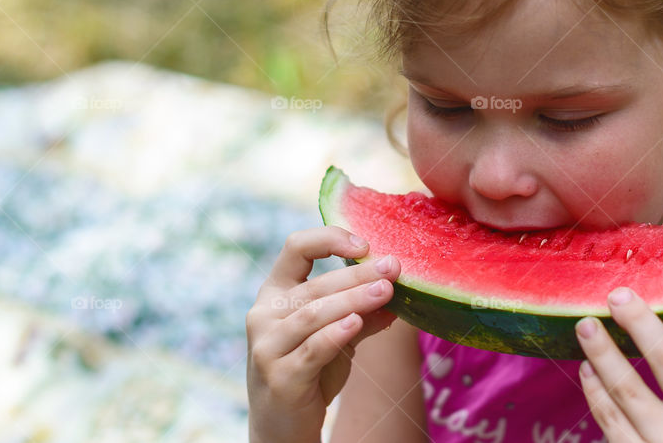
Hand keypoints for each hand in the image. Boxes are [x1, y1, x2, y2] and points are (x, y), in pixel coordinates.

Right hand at [246, 225, 400, 442]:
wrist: (283, 428)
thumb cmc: (310, 374)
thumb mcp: (338, 337)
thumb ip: (362, 314)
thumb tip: (397, 292)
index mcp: (275, 293)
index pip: (295, 248)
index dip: (329, 239)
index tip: (365, 245)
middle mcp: (264, 315)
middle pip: (315, 284)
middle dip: (358, 275)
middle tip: (393, 268)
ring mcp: (267, 346)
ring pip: (314, 314)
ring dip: (354, 300)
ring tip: (386, 291)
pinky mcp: (279, 377)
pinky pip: (312, 349)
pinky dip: (336, 333)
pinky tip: (358, 322)